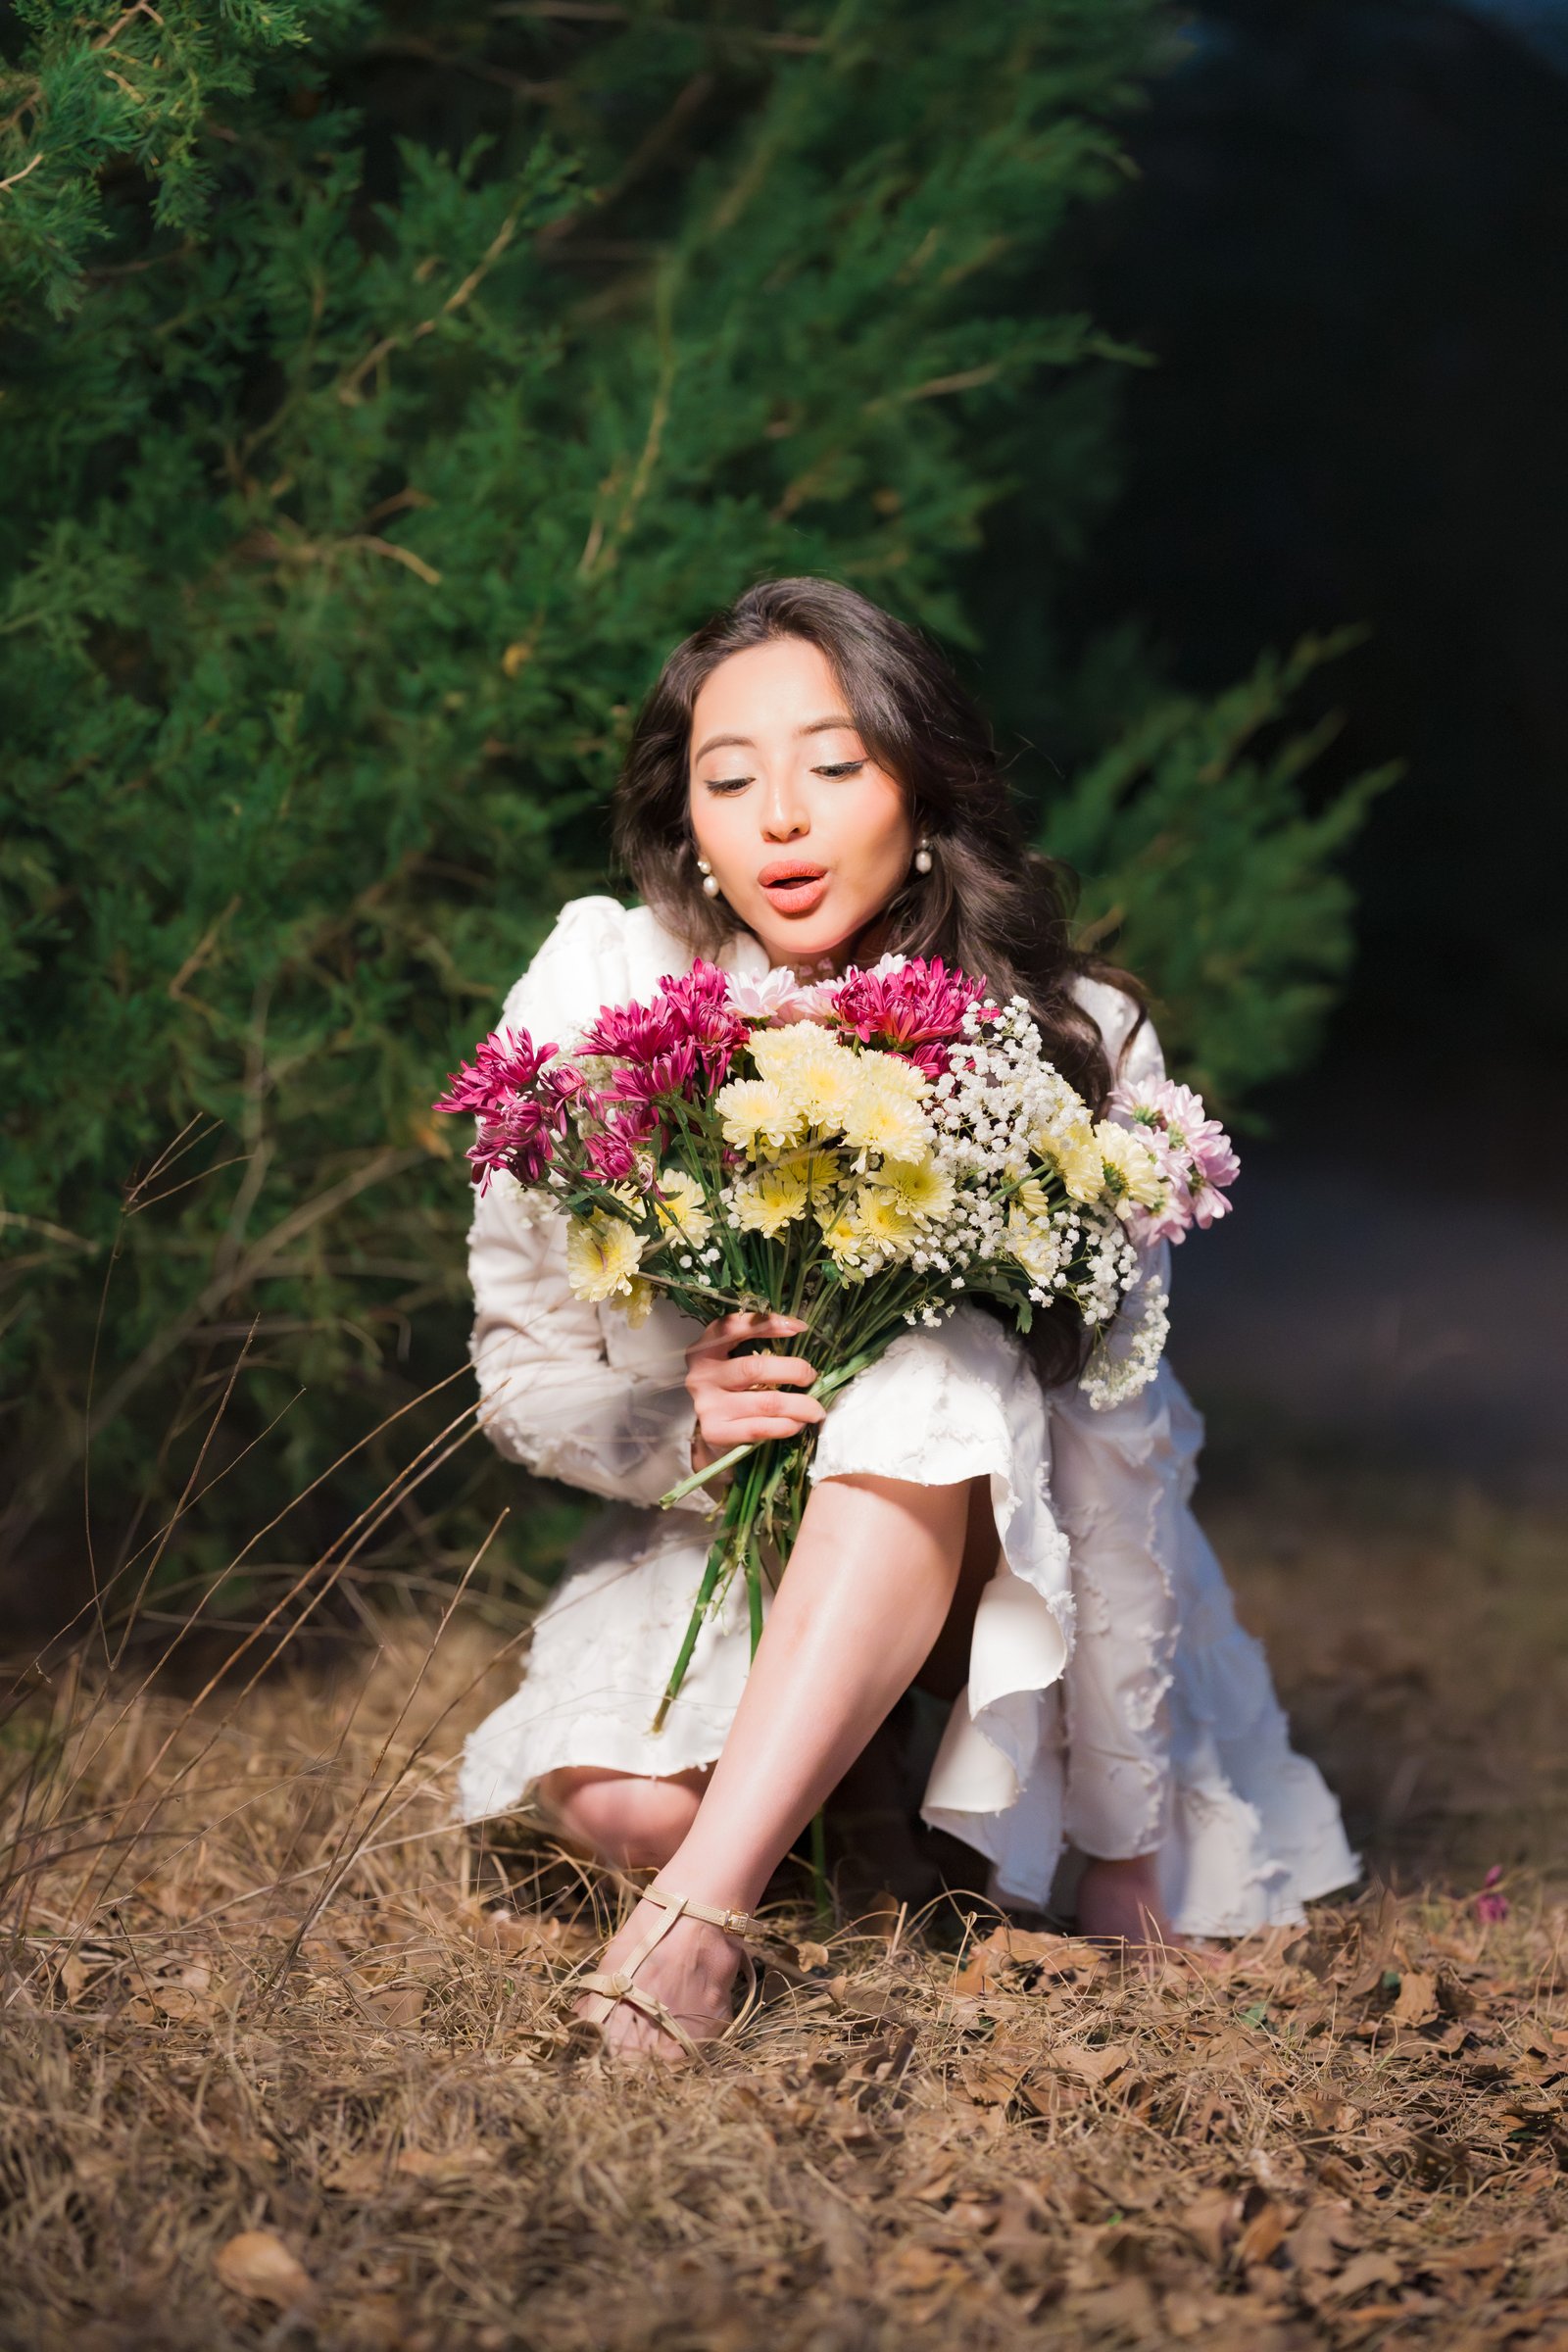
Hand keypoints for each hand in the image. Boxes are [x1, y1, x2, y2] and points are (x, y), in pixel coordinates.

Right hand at [684, 1310, 823, 1471]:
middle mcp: (702, 1375)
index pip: (732, 1327)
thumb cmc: (729, 1390)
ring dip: (800, 1406)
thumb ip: (753, 1345)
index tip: (798, 1327)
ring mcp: (707, 1405)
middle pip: (755, 1368)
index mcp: (704, 1349)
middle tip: (811, 1376)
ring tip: (815, 1409)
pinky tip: (797, 1423)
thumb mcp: (731, 1361)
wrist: (709, 1433)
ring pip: (766, 1402)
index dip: (766, 1324)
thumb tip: (798, 1330)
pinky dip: (787, 1425)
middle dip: (793, 1370)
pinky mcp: (716, 1432)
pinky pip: (761, 1428)